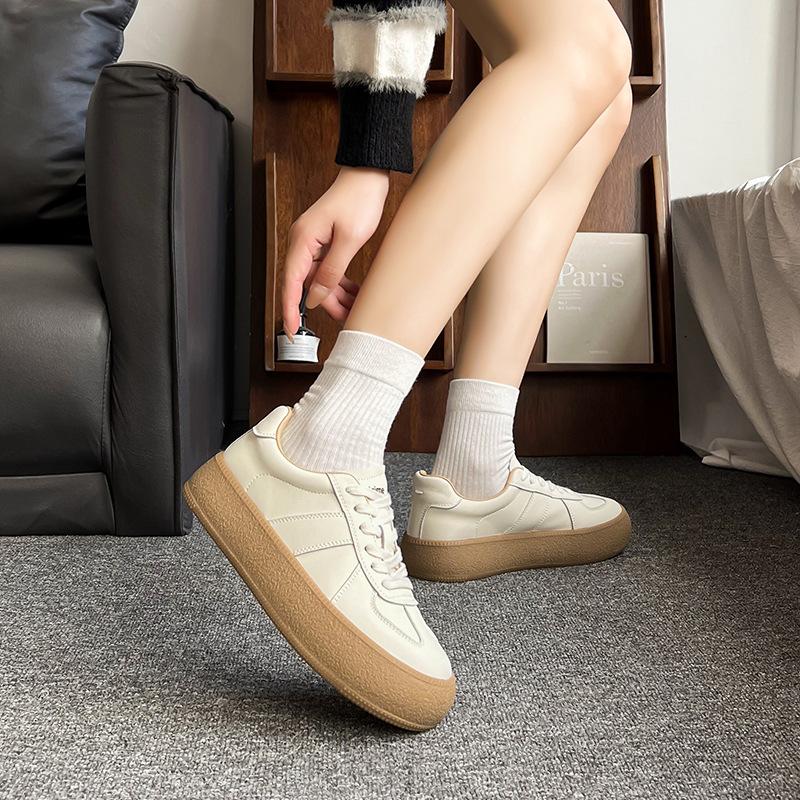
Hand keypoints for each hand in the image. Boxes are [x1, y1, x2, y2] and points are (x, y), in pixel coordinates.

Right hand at [281, 166, 389, 336]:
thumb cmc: (359, 199)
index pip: (290, 282)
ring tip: (353, 307)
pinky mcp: (325, 244)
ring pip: (319, 280)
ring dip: (335, 296)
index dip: (290, 309)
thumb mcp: (349, 239)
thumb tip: (316, 297)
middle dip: (325, 304)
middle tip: (344, 317)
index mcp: (303, 240)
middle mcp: (303, 243)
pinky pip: (327, 271)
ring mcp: (313, 243)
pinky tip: (353, 292)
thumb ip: (331, 271)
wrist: (368, 176)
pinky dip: (339, 284)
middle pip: (306, 285)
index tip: (291, 330)